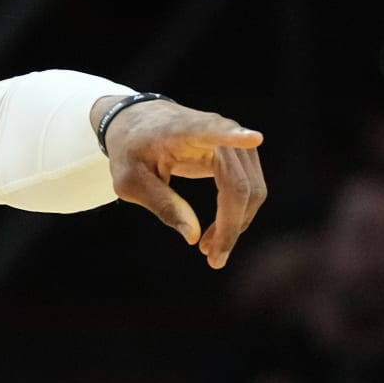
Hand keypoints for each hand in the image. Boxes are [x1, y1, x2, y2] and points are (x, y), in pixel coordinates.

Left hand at [94, 97, 266, 268]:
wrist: (138, 123)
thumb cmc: (131, 151)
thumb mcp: (130, 181)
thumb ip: (161, 204)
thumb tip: (193, 236)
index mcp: (185, 130)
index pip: (213, 131)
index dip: (235, 136)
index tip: (253, 138)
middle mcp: (218, 130)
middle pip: (240, 185)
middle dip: (231, 225)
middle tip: (213, 259)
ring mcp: (235, 142)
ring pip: (251, 191)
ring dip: (236, 224)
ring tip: (209, 250)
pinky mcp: (240, 156)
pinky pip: (248, 190)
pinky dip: (236, 215)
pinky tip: (215, 234)